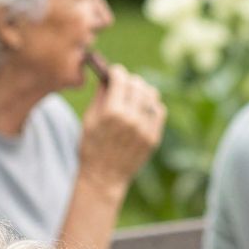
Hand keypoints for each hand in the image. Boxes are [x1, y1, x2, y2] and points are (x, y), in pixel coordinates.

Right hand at [80, 65, 165, 191]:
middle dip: (129, 80)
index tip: (114, 72)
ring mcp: (145, 129)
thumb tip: (108, 76)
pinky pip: (159, 111)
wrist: (104, 176)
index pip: (121, 78)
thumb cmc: (91, 146)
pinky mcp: (153, 138)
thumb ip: (100, 96)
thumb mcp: (89, 119)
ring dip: (142, 91)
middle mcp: (131, 119)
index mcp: (112, 112)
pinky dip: (152, 106)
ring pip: (151, 95)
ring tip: (134, 96)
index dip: (117, 72)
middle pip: (138, 84)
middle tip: (123, 84)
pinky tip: (142, 109)